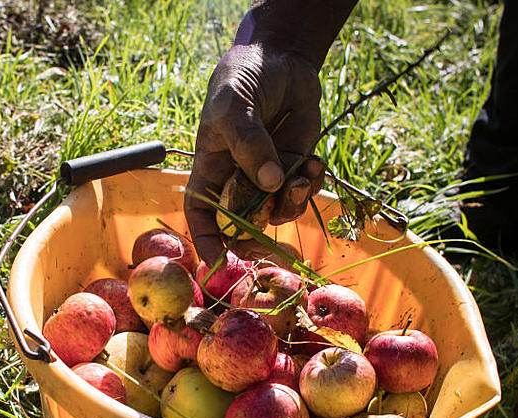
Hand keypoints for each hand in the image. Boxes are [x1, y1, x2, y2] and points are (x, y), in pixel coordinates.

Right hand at [185, 41, 326, 264]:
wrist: (281, 57)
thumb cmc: (242, 78)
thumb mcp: (235, 107)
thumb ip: (249, 145)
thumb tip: (270, 184)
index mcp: (212, 167)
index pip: (201, 212)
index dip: (206, 239)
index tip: (218, 260)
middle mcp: (239, 177)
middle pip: (242, 223)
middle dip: (258, 236)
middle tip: (274, 247)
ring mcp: (269, 173)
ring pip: (278, 210)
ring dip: (294, 202)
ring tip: (303, 174)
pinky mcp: (296, 164)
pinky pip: (304, 190)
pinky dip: (313, 183)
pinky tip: (315, 162)